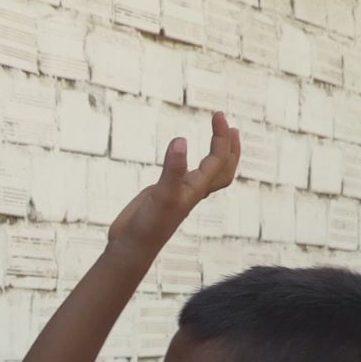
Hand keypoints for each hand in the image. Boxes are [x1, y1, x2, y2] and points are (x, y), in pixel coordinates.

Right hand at [107, 111, 240, 257]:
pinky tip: (180, 159)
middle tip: (227, 124)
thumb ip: (172, 169)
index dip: (221, 137)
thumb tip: (180, 140)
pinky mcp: (164, 195)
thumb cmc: (149, 225)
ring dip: (219, 157)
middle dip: (229, 146)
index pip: (219, 159)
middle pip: (223, 168)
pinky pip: (185, 177)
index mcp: (197, 189)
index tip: (218, 115)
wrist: (131, 246)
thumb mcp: (162, 194)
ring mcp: (179, 193)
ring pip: (209, 174)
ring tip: (220, 139)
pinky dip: (190, 164)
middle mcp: (192, 191)